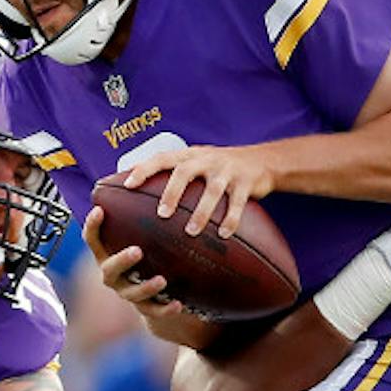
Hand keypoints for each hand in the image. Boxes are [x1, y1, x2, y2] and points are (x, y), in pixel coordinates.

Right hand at [85, 205, 215, 350]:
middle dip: (121, 261)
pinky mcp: (145, 308)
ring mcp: (127, 292)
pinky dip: (165, 309)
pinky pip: (153, 311)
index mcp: (106, 254)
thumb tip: (154, 174)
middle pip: (109, 270)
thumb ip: (141, 213)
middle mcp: (112, 275)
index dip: (92, 226)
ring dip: (145, 287)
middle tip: (137, 250)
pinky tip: (179, 304)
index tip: (99, 210)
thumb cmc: (147, 252)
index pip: (92, 239)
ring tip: (161, 280)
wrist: (155, 293)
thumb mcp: (142, 234)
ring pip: (131, 293)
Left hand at [121, 143, 277, 238]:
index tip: (127, 185)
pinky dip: (231, 219)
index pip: (162, 157)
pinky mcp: (246, 182)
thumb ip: (174, 174)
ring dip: (202, 212)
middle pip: (185, 171)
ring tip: (191, 232)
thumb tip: (138, 193)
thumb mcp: (198, 163)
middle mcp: (207, 159)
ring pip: (213, 190)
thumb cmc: (219, 168)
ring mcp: (227, 170)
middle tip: (161, 214)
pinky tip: (224, 235)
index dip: (144, 169)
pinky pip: (238, 202)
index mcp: (190, 155)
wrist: (263, 160)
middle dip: (172, 192)